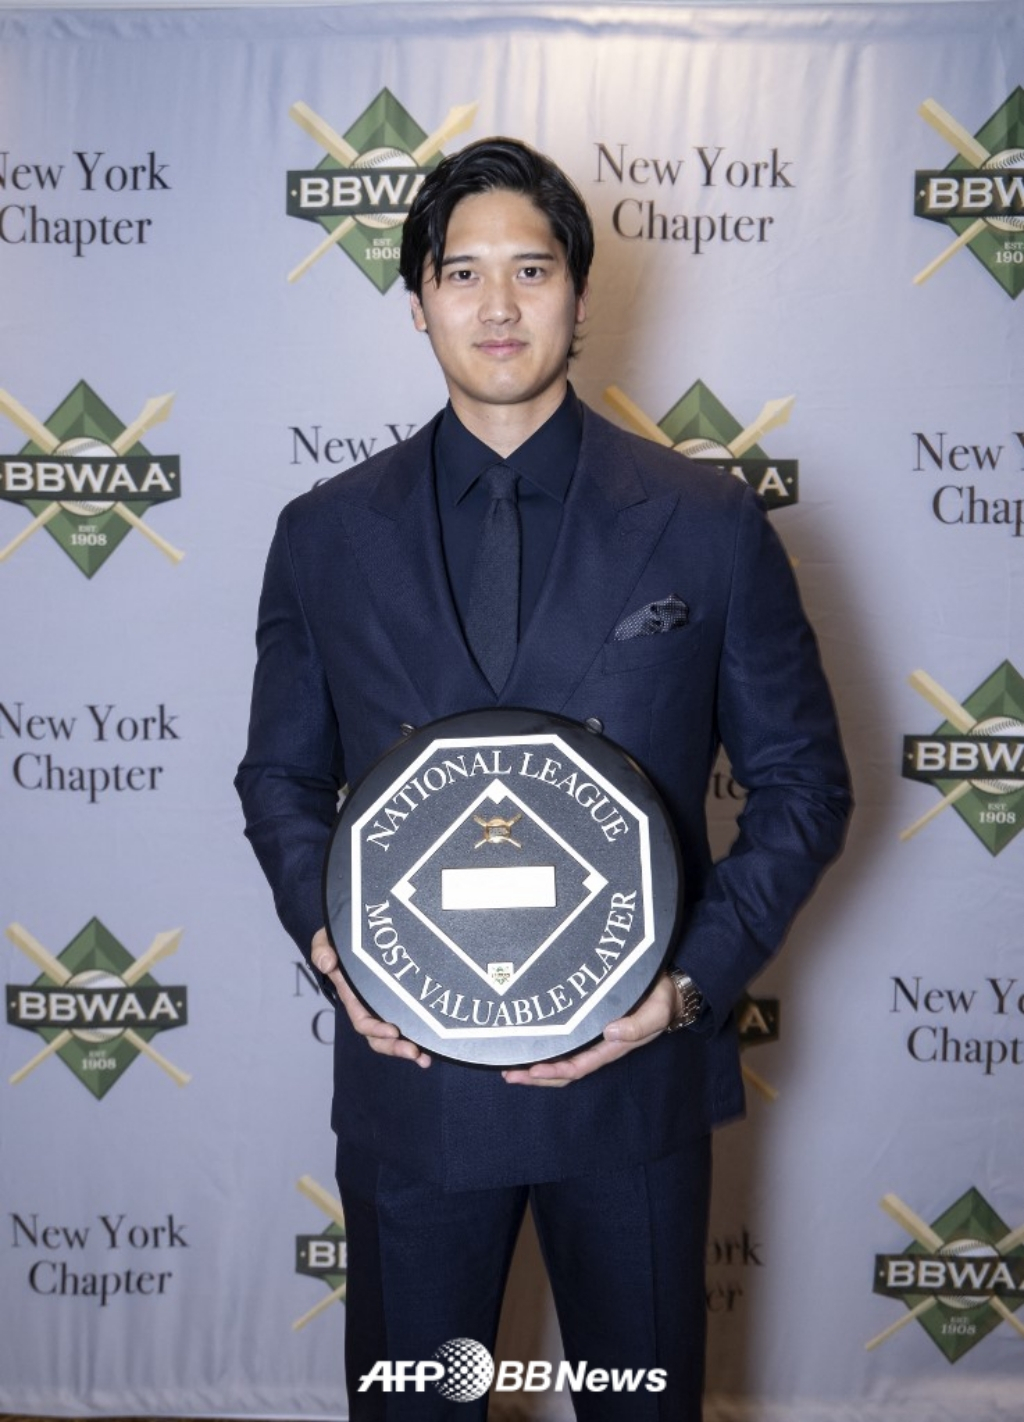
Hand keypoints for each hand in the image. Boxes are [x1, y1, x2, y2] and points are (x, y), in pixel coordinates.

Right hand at [311, 928, 430, 1068]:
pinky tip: (435, 1044)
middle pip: (379, 1037)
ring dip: (409, 1048)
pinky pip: (411, 1020)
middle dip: (395, 1047)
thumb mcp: (327, 939)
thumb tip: (327, 963)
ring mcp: (387, 1002)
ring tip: (425, 1058)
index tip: (392, 1031)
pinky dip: (422, 1033)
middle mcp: (370, 1004)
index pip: (363, 1021)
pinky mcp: (403, 998)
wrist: (361, 928)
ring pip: (395, 1035)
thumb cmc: (343, 936)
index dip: (376, 1029)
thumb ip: (321, 949)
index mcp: (354, 994)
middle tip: (414, 1052)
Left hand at [501, 974, 677, 1086]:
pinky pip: (563, 1043)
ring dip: (535, 1066)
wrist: (669, 990)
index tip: (533, 1071)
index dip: (556, 1071)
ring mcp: (592, 1037)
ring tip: (509, 1068)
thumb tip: (610, 1032)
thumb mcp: (657, 1011)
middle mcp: (598, 1046)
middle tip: (508, 1074)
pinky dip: (544, 1049)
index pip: (579, 1066)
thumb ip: (639, 1024)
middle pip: (564, 1070)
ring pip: (560, 1059)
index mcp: (613, 1046)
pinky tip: (527, 1047)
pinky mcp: (588, 1024)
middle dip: (536, 1076)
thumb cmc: (661, 1000)